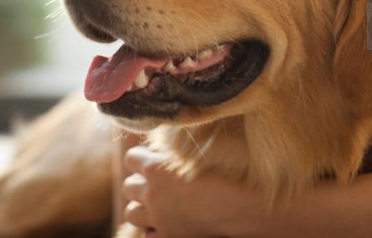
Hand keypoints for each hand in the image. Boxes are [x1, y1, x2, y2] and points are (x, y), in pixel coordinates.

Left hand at [121, 146, 264, 237]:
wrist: (243, 205)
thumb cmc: (227, 171)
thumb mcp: (199, 151)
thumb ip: (176, 148)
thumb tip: (164, 144)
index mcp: (156, 168)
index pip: (130, 158)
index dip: (142, 157)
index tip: (154, 158)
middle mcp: (152, 194)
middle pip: (128, 186)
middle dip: (140, 182)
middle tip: (157, 181)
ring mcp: (159, 219)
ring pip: (131, 213)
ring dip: (141, 206)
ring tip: (158, 202)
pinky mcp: (169, 237)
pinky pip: (146, 234)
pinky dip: (153, 228)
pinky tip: (167, 221)